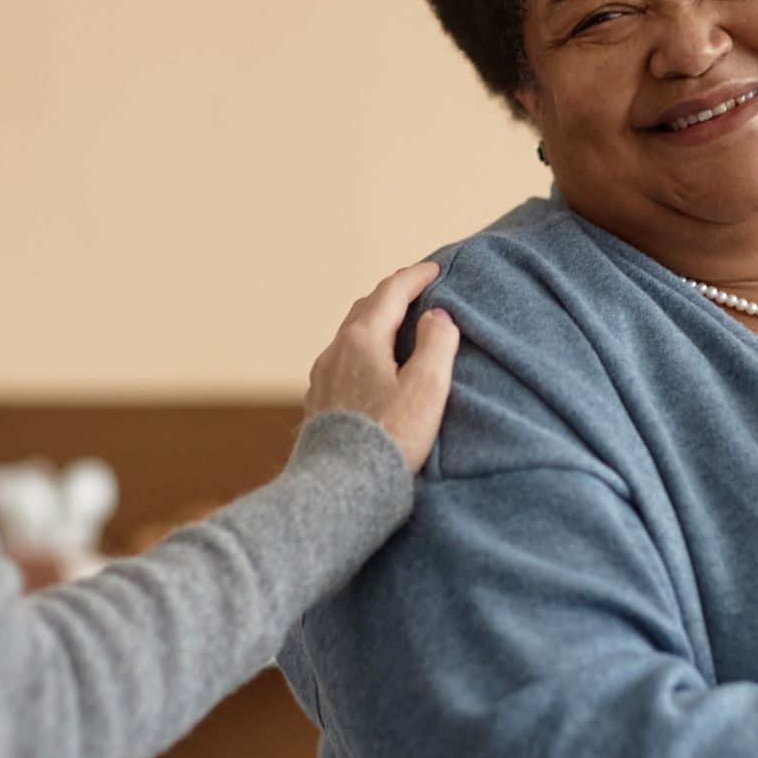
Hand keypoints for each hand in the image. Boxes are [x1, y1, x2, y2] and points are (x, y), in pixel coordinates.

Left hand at [305, 261, 459, 471]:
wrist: (341, 487)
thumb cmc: (390, 437)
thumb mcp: (426, 387)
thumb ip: (437, 343)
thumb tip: (437, 316)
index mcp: (361, 339)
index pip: (390, 292)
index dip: (416, 277)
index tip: (436, 270)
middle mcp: (335, 351)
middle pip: (365, 309)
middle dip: (393, 295)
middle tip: (418, 291)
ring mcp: (323, 377)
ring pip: (351, 335)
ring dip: (377, 323)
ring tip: (400, 327)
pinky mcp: (319, 402)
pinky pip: (343, 361)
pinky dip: (364, 349)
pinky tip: (375, 367)